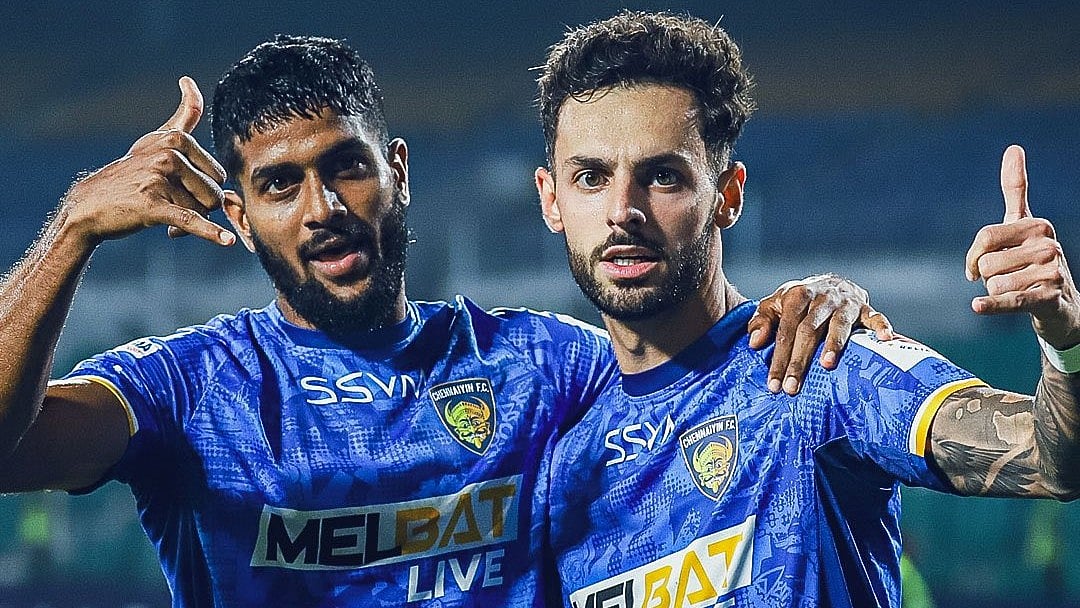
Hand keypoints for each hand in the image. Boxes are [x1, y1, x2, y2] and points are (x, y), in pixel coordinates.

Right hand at [62, 77, 234, 247]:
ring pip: (201, 210)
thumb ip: (181, 117)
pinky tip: (227, 241)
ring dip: (187, 221)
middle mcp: (169, 155)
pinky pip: (190, 220)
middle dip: (199, 207)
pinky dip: (210, 233)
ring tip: (163, 216)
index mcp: (175, 140)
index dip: (205, 189)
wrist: (90, 205)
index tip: (183, 191)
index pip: (217, 174)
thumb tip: (190, 81)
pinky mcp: (153, 205)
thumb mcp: (155, 141)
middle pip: (213, 193)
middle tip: (172, 207)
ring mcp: (160, 179)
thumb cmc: (131, 174)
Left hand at [749, 274, 893, 394]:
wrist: (830, 282)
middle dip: (799, 361)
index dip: (778, 357)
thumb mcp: (774, 305)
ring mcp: (845, 303)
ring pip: (839, 325)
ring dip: (834, 345)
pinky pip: (875, 316)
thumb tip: (754, 343)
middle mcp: (821, 299)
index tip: (773, 383)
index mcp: (796, 297)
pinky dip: (881, 326)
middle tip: (792, 387)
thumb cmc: (798, 302)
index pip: (785, 331)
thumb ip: (761, 321)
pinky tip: (885, 339)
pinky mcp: (865, 308)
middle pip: (808, 331)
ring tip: (826, 365)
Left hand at [966, 145, 1079, 348]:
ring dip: (996, 292)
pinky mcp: (1048, 297)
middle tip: (1009, 279)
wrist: (1060, 304)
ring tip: (1018, 290)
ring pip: (994, 284)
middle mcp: (1048, 245)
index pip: (986, 238)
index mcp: (1038, 225)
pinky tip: (977, 306)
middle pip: (987, 264)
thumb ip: (1016, 189)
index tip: (973, 267)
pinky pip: (1010, 299)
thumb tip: (1014, 147)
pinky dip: (991, 305)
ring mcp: (1052, 272)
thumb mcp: (1024, 224)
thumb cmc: (1032, 260)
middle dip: (988, 277)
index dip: (973, 256)